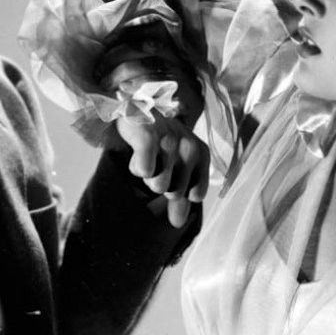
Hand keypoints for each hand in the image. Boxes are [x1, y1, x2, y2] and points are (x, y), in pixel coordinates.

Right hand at [101, 57, 208, 227]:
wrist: (134, 109)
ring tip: (145, 156)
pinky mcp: (149, 137)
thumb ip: (180, 197)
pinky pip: (144, 170)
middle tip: (154, 160)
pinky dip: (137, 166)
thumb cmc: (158, 143)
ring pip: (157, 184)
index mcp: (201, 154)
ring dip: (146, 174)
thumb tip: (178, 225)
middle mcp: (190, 148)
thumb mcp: (174, 167)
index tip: (169, 171)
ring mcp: (170, 142)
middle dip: (158, 181)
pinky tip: (136, 153)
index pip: (194, 195)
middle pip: (173, 192)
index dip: (178, 190)